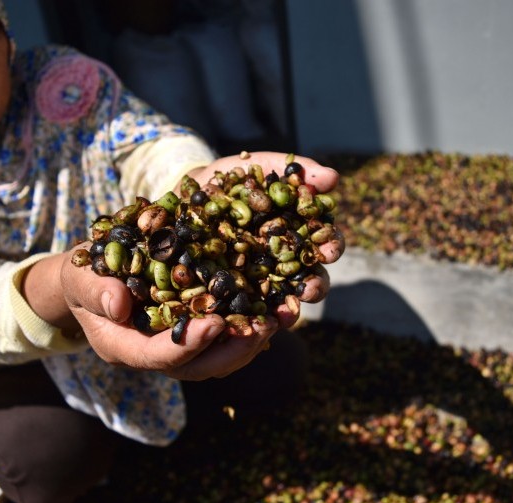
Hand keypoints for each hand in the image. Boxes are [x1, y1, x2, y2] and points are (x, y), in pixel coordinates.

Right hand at [59, 243, 278, 379]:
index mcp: (126, 348)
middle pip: (200, 367)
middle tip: (263, 327)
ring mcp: (178, 347)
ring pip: (220, 358)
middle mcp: (157, 354)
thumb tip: (118, 303)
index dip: (189, 344)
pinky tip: (277, 306)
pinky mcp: (195, 333)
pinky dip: (252, 325)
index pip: (160, 357)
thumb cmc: (84, 278)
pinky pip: (227, 339)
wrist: (92, 281)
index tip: (215, 324)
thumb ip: (95, 289)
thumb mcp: (80, 276)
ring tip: (280, 318)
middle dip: (234, 350)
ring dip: (252, 341)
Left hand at [186, 151, 341, 326]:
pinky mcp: (228, 299)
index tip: (329, 251)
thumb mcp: (254, 166)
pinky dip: (250, 321)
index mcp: (295, 234)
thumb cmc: (224, 181)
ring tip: (284, 315)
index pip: (323, 243)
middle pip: (309, 280)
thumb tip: (333, 178)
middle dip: (315, 286)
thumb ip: (291, 170)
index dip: (330, 247)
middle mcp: (281, 264)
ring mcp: (255, 284)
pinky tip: (249, 325)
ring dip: (288, 311)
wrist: (179, 196)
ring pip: (280, 304)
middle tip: (311, 288)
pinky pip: (243, 315)